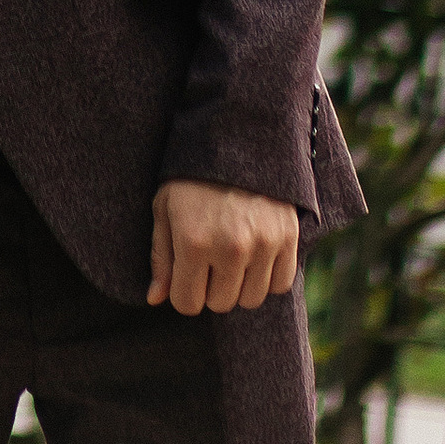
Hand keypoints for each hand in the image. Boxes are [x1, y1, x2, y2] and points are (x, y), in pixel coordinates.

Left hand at [149, 178, 300, 313]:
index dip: (183, 293)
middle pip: (220, 304)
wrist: (236, 139)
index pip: (188, 303)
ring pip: (251, 299)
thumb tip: (156, 299)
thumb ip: (161, 257)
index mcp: (193, 242)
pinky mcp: (288, 238)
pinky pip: (280, 284)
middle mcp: (230, 248)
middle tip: (209, 260)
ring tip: (231, 256)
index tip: (186, 276)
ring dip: (239, 285)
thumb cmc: (191, 177)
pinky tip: (255, 255)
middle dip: (210, 288)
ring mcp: (263, 244)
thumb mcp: (165, 208)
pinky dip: (268, 277)